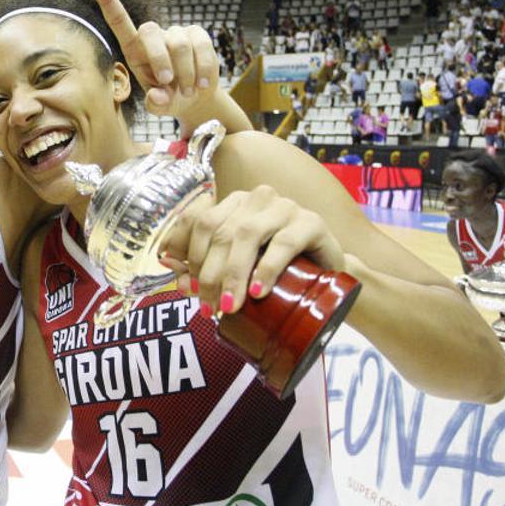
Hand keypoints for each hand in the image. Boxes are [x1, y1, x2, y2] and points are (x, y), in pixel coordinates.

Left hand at [92, 0, 217, 116]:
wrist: (196, 98)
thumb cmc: (169, 99)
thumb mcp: (159, 106)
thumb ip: (155, 104)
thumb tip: (157, 97)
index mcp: (135, 50)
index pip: (119, 21)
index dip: (108, 0)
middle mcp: (153, 37)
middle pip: (150, 31)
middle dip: (160, 60)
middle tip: (168, 83)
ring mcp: (176, 33)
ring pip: (179, 45)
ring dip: (185, 73)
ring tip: (188, 91)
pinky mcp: (197, 34)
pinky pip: (201, 47)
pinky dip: (202, 70)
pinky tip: (202, 84)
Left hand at [159, 186, 345, 315]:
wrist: (328, 274)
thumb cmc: (277, 271)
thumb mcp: (239, 270)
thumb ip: (207, 271)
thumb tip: (176, 279)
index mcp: (233, 204)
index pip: (198, 218)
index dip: (184, 250)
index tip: (180, 282)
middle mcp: (256, 199)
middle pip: (219, 230)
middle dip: (208, 273)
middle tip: (207, 307)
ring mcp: (284, 207)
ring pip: (246, 235)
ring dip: (233, 274)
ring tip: (229, 306)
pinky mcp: (311, 222)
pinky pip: (284, 243)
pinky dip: (266, 269)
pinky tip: (258, 292)